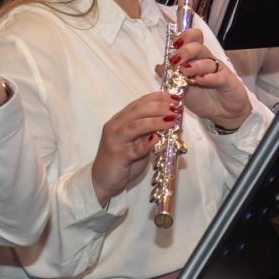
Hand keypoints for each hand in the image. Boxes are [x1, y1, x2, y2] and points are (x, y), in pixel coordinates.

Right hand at [91, 92, 176, 206]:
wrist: (102, 181)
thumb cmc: (123, 161)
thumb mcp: (138, 142)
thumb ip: (149, 131)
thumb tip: (171, 120)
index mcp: (121, 119)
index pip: (140, 102)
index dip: (158, 98)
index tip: (174, 97)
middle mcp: (116, 126)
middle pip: (138, 110)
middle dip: (159, 106)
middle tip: (176, 107)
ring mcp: (116, 140)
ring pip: (136, 126)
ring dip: (156, 121)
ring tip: (172, 120)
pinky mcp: (118, 156)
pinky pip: (134, 149)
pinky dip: (146, 144)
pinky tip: (157, 140)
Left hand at [158, 28, 252, 130]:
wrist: (222, 113)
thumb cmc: (202, 98)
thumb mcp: (182, 89)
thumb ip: (171, 77)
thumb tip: (158, 66)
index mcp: (195, 58)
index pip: (192, 39)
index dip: (183, 37)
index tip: (173, 46)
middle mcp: (207, 60)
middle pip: (198, 46)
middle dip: (185, 50)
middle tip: (176, 61)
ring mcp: (218, 69)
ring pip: (208, 60)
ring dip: (195, 65)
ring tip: (185, 72)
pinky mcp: (227, 80)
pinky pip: (219, 75)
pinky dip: (209, 77)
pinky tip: (200, 80)